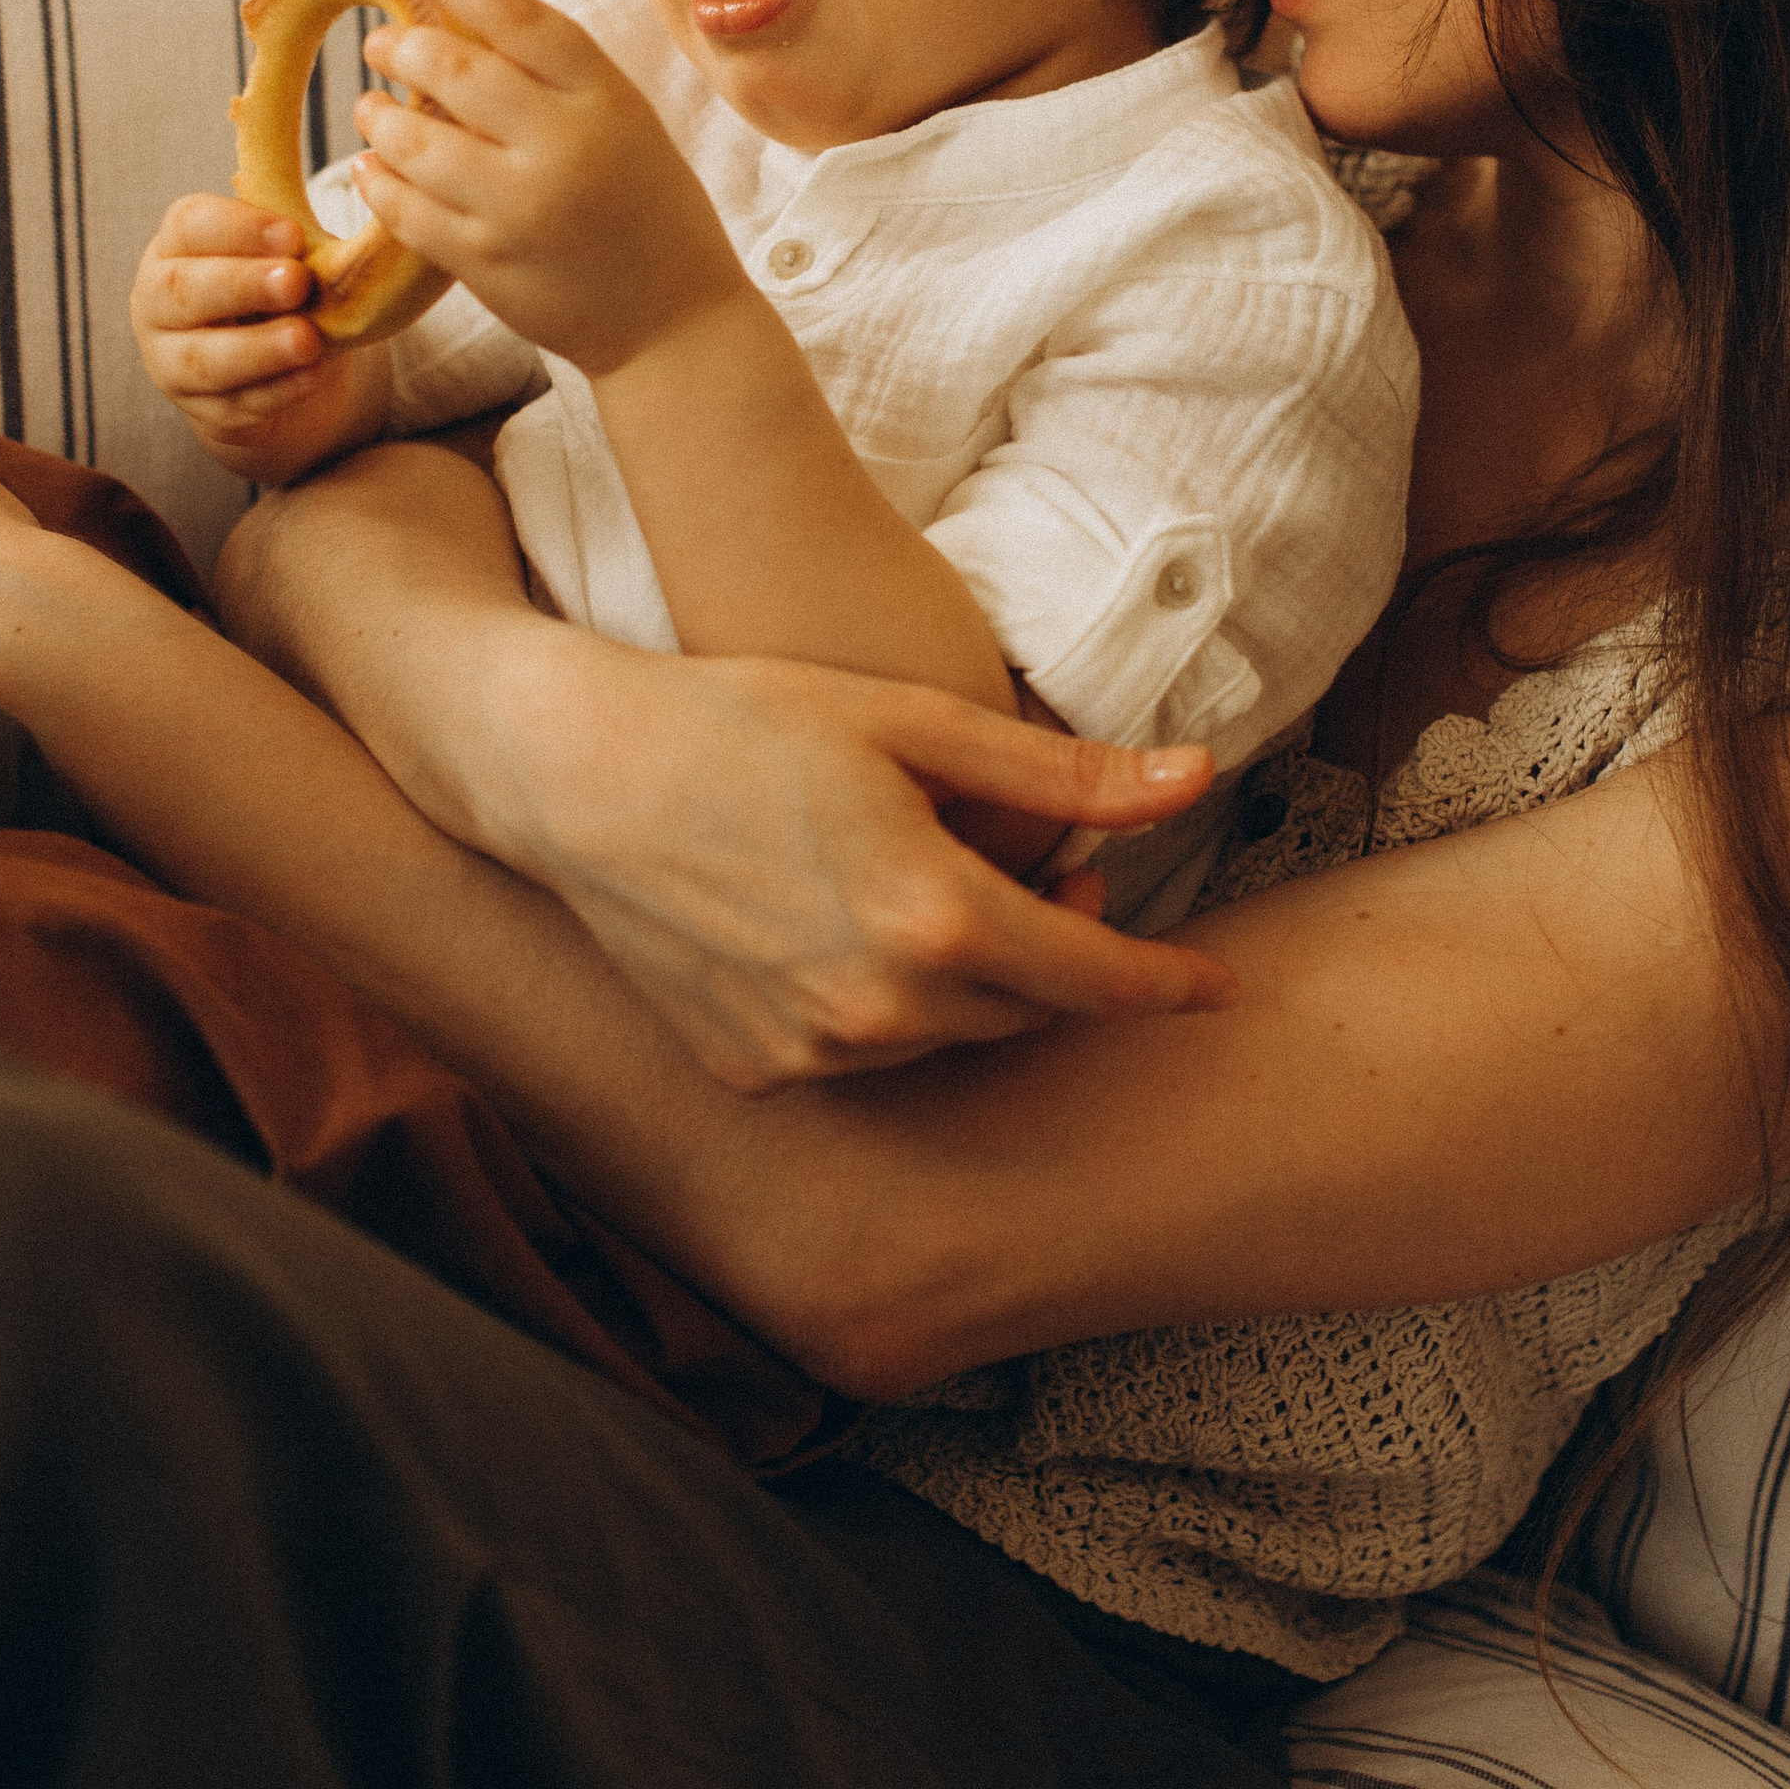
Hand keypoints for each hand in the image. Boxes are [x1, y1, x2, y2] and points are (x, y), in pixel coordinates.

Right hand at [129, 194, 379, 478]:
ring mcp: (171, 360)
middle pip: (184, 290)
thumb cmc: (279, 290)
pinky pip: (236, 405)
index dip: (239, 228)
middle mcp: (157, 301)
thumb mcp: (285, 255)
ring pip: (203, 357)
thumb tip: (369, 183)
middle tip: (297, 282)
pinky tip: (313, 377)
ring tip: (307, 340)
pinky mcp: (203, 410)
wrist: (272, 368)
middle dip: (243, 284)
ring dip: (259, 348)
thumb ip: (298, 233)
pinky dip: (278, 392)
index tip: (293, 234)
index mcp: (177, 246)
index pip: (191, 225)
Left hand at [352, 0, 737, 373]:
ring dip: (380, 115)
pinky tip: (374, 168)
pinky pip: (405, 210)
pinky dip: (378, 181)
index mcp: (607, 102)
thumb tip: (463, 13)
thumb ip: (559, 77)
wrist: (675, 324)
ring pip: (414, 141)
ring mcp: (520, 210)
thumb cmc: (649, 213)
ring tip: (373, 109)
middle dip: (402, 48)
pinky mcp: (486, 264)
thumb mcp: (627, 126)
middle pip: (454, 69)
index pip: (518, 18)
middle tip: (384, 46)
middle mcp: (564, 148)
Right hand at [513, 647, 1241, 1090]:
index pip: (1096, 980)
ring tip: (957, 892)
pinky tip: (857, 930)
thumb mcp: (917, 722)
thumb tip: (1198, 779)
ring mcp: (809, 1051)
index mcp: (935, 918)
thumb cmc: (744, 720)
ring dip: (980, 982)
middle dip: (1069, 962)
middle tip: (1073, 884)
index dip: (1168, 986)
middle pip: (1027, 1012)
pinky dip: (889, 1004)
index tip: (1220, 990)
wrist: (569, 773)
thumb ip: (1065, 776)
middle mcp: (878, 1008)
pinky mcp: (754, 1068)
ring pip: (949, 1036)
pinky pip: (863, 1052)